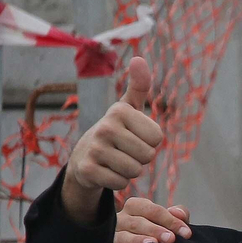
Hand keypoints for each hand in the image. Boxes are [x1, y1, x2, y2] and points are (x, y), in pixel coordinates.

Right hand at [61, 56, 163, 226]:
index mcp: (120, 111)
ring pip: (135, 171)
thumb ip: (139, 85)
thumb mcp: (128, 107)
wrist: (84, 156)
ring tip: (117, 160)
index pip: (157, 137)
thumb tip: (138, 59)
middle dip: (141, 158)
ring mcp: (95, 149)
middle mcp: (105, 127)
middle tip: (126, 151)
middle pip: (148, 155)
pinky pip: (121, 183)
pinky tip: (108, 171)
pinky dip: (118, 182)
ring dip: (131, 171)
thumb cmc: (115, 130)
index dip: (150, 141)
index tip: (134, 136)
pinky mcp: (88, 170)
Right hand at [115, 197, 190, 242]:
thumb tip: (179, 213)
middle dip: (156, 230)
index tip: (186, 233)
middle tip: (171, 239)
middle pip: (137, 222)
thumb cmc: (158, 232)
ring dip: (140, 240)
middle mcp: (122, 219)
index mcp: (136, 206)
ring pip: (125, 236)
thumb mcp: (169, 221)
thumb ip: (178, 215)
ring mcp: (114, 235)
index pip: (152, 210)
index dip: (170, 220)